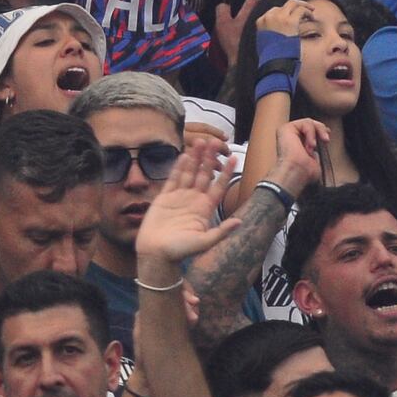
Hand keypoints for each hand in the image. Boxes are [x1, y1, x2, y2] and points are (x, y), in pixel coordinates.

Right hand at [136, 133, 249, 270]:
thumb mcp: (203, 242)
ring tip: (200, 141)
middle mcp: (194, 200)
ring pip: (189, 173)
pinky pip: (173, 179)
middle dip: (210, 158)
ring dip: (195, 158)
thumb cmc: (180, 251)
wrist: (156, 254)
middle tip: (215, 141)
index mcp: (205, 208)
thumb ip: (220, 231)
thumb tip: (240, 222)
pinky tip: (184, 156)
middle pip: (204, 174)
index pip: (219, 186)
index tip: (234, 157)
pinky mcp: (165, 197)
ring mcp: (179, 197)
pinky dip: (178, 167)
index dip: (226, 172)